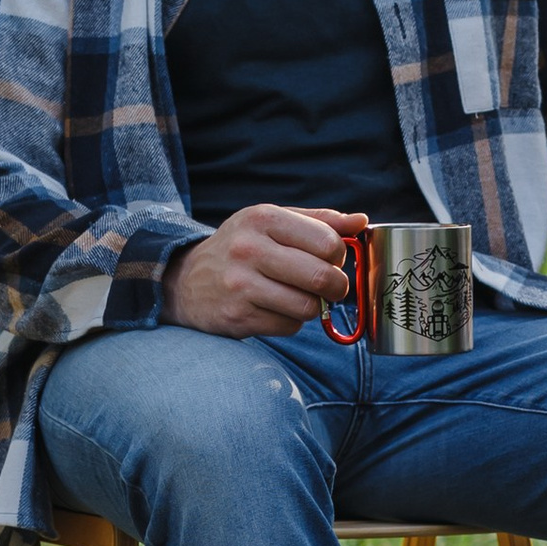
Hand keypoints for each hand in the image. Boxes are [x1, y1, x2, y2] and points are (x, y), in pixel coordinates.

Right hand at [164, 205, 361, 339]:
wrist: (185, 280)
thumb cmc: (242, 247)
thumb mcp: (273, 222)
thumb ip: (319, 221)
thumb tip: (361, 222)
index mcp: (263, 218)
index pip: (327, 241)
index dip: (339, 255)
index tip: (331, 260)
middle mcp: (249, 249)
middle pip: (321, 277)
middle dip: (337, 286)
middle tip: (330, 286)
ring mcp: (241, 285)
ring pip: (308, 307)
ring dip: (313, 306)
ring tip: (300, 296)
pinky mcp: (238, 317)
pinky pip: (289, 327)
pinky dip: (291, 322)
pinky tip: (276, 309)